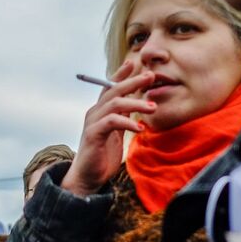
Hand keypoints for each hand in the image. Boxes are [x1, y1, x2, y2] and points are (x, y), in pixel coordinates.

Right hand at [61, 60, 155, 196]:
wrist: (87, 178)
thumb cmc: (102, 156)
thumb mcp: (116, 133)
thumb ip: (123, 117)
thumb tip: (136, 104)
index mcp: (100, 111)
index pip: (110, 86)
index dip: (121, 74)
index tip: (134, 63)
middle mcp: (94, 112)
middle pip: (113, 90)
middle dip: (133, 81)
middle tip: (151, 76)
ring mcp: (92, 122)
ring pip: (114, 103)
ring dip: (135, 102)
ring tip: (153, 107)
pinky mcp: (93, 135)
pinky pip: (111, 122)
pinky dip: (127, 122)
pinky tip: (139, 127)